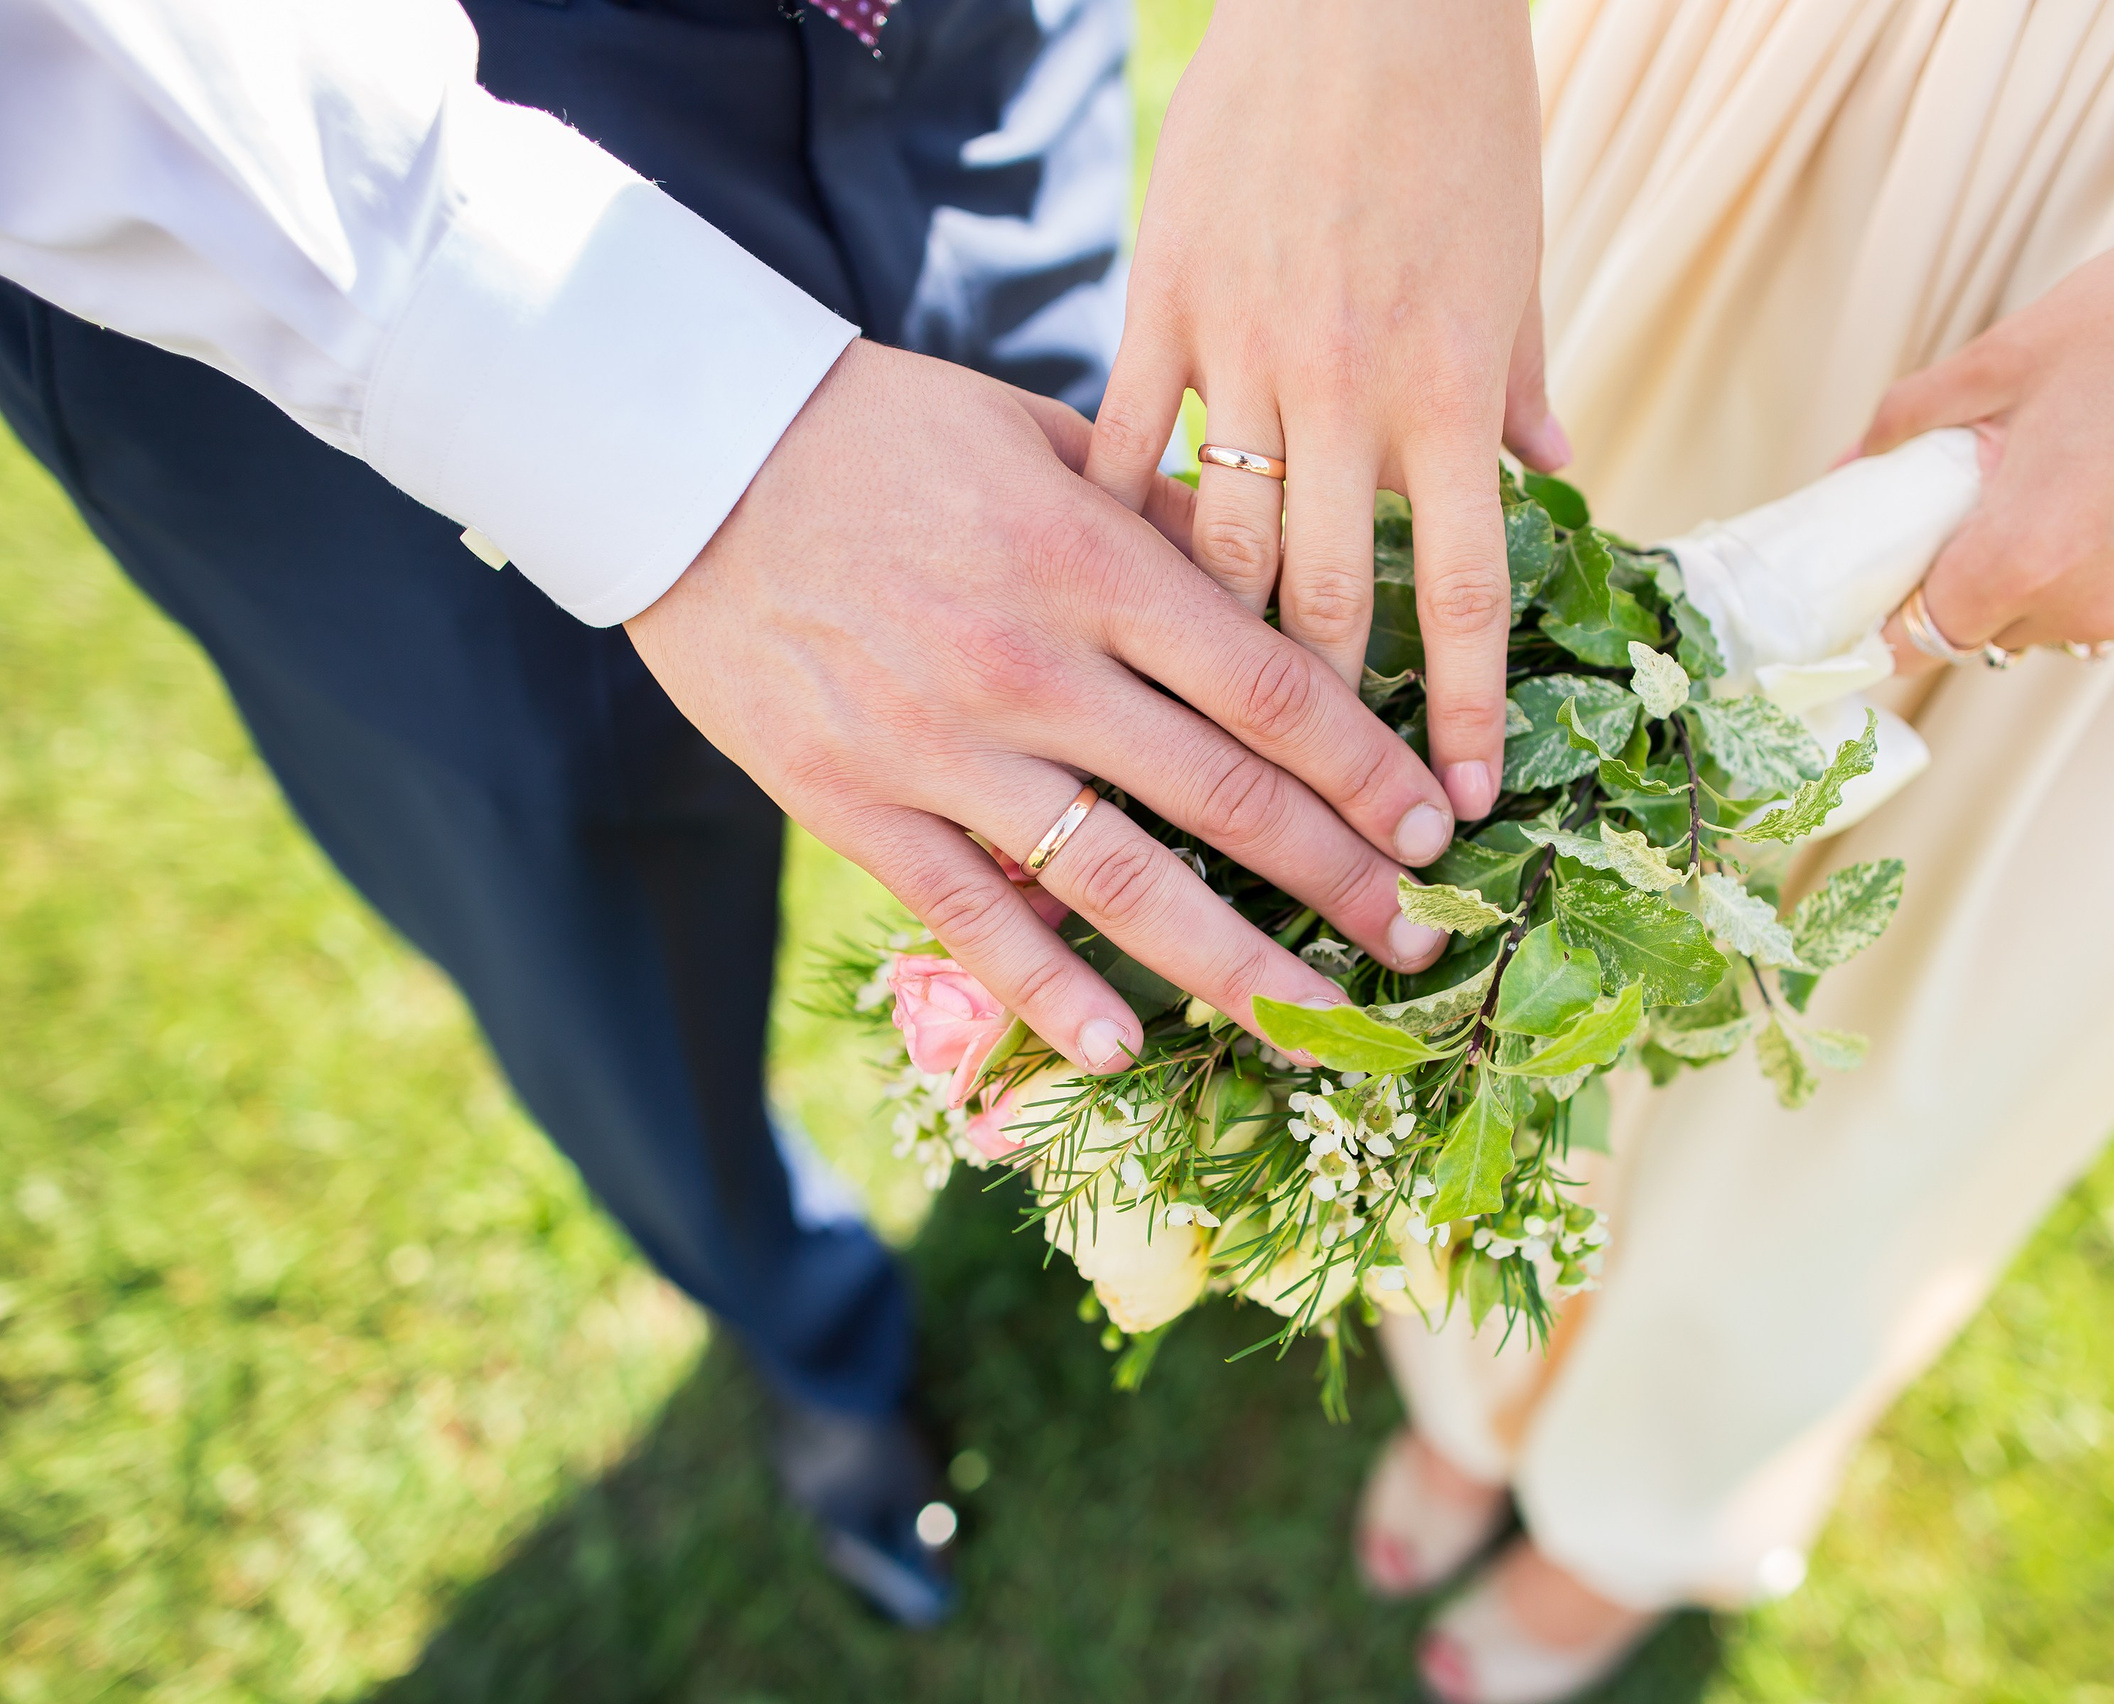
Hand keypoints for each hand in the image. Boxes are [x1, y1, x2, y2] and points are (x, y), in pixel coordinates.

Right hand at [627, 340, 1460, 1072]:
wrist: (681, 454)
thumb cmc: (874, 432)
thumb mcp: (1034, 435)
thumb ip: (1150, 516)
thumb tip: (1266, 577)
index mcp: (1085, 560)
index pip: (1264, 685)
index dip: (1362, 767)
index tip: (1431, 826)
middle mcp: (1027, 662)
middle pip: (1220, 793)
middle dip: (1338, 877)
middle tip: (1421, 940)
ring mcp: (937, 744)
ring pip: (1114, 878)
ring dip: (1230, 962)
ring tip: (1317, 1024)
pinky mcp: (852, 803)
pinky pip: (969, 917)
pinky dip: (1049, 990)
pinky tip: (1124, 1050)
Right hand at [1080, 0, 1556, 821]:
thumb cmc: (1460, 116)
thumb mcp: (1515, 259)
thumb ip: (1521, 384)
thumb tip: (1556, 479)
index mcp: (1450, 393)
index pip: (1456, 593)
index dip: (1454, 711)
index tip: (1457, 804)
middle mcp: (1344, 395)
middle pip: (1320, 607)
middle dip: (1326, 729)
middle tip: (1331, 832)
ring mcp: (1237, 355)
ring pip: (1210, 552)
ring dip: (1213, 663)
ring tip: (1206, 751)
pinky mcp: (1157, 305)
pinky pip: (1124, 440)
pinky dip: (1116, 520)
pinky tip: (1093, 610)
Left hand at [1862, 214, 2113, 661]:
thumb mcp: (2011, 353)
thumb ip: (1913, 421)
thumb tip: (1850, 465)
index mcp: (2026, 557)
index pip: (1921, 631)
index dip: (1893, 606)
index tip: (1885, 575)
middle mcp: (2092, 606)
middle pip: (1987, 631)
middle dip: (1964, 582)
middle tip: (1966, 508)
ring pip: (2058, 624)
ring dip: (2037, 577)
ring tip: (2055, 486)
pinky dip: (2104, 568)